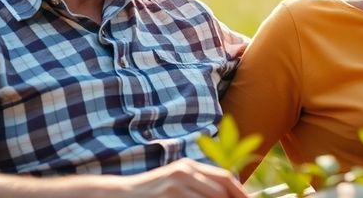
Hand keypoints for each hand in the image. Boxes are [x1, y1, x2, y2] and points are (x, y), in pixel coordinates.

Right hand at [121, 158, 247, 196]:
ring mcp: (176, 184)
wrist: (122, 194)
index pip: (225, 177)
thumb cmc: (153, 193)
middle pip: (221, 190)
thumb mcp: (177, 182)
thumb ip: (200, 185)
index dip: (240, 192)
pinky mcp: (169, 195)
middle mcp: (185, 171)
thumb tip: (226, 193)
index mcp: (189, 166)